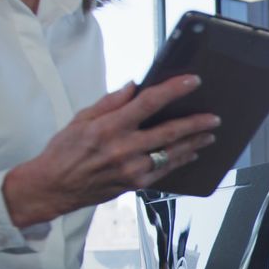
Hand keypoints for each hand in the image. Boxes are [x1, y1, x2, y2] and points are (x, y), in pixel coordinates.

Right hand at [2, 74, 220, 226]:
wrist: (54, 187)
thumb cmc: (64, 152)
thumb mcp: (81, 119)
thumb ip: (110, 102)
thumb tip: (134, 86)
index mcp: (109, 127)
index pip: (148, 103)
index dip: (173, 90)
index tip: (193, 82)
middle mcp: (124, 148)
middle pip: (169, 132)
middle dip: (196, 123)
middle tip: (214, 117)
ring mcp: (132, 169)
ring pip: (173, 153)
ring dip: (195, 143)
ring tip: (210, 134)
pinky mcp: (136, 184)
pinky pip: (166, 170)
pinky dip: (181, 160)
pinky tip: (192, 153)